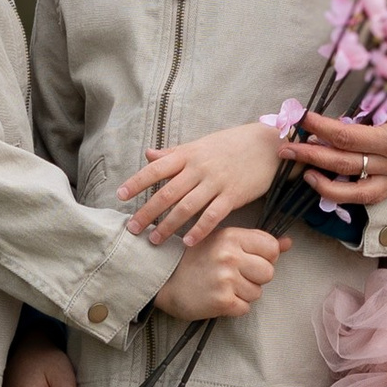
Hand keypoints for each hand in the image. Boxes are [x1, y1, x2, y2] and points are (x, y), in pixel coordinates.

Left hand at [122, 120, 281, 248]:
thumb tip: (148, 155)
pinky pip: (212, 215)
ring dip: (168, 225)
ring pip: (186, 207)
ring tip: (154, 240)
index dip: (136, 182)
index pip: (156, 169)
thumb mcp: (200, 144)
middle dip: (147, 213)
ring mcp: (216, 182)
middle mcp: (199, 168)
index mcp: (188, 154)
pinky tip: (188, 242)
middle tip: (132, 229)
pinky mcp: (233, 195)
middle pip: (166, 193)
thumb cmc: (231, 145)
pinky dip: (199, 230)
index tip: (119, 196)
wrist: (266, 144)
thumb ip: (173, 153)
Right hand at [157, 226, 279, 320]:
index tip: (249, 260)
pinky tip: (219, 297)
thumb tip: (288, 243)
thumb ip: (256, 242)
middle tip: (234, 276)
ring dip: (244, 294)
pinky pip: (245, 308)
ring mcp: (226, 279)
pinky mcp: (221, 301)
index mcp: (232, 236)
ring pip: (258, 292)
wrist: (164, 279)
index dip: (265, 257)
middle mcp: (230, 256)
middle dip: (255, 278)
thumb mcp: (224, 241)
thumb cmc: (196, 259)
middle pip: (268, 272)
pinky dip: (234, 306)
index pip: (271, 248)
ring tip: (223, 286)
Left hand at [283, 105, 386, 210]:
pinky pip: (367, 196)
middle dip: (311, 154)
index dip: (319, 128)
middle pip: (345, 163)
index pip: (347, 137)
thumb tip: (323, 115)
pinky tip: (324, 183)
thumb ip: (361, 106)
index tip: (299, 119)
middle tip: (286, 147)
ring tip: (302, 170)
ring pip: (354, 190)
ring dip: (323, 180)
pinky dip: (344, 193)